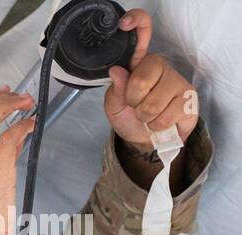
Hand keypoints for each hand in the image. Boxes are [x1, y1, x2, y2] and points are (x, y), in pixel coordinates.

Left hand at [104, 9, 198, 149]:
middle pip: (140, 80)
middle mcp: (160, 65)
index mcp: (139, 62)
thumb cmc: (130, 117)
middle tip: (137, 105)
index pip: (142, 34)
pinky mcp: (189, 97)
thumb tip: (117, 71)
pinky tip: (160, 121)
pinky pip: (166, 115)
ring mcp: (176, 80)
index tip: (125, 24)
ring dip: (145, 116)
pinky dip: (157, 124)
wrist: (147, 140)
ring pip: (153, 102)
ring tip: (149, 115)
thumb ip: (116, 90)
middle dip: (133, 102)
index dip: (137, 24)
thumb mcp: (115, 106)